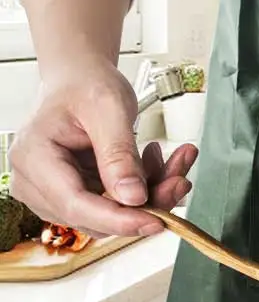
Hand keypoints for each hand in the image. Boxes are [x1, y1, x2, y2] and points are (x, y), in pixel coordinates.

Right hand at [9, 62, 197, 237]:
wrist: (80, 80)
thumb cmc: (85, 85)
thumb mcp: (108, 108)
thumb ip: (119, 154)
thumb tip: (133, 197)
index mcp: (34, 157)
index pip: (76, 204)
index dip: (119, 219)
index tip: (156, 221)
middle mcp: (36, 183)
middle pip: (96, 216)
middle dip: (145, 202)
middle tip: (180, 178)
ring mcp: (55, 193)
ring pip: (112, 216)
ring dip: (150, 194)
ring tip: (172, 161)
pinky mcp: (77, 197)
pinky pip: (117, 207)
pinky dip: (143, 189)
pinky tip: (154, 162)